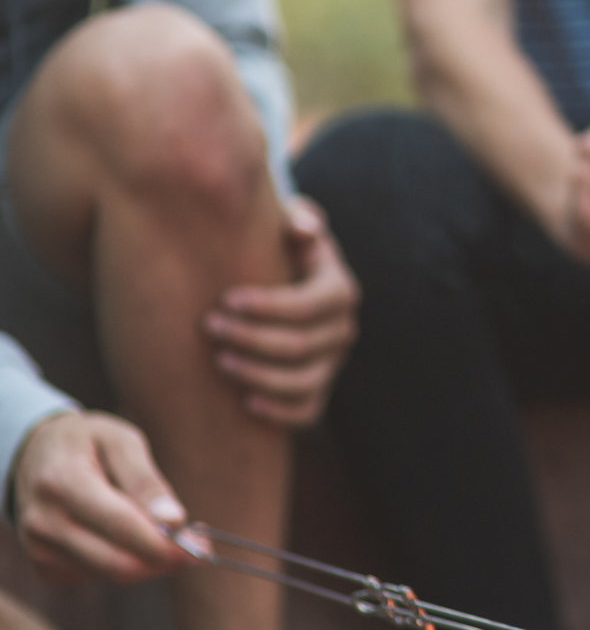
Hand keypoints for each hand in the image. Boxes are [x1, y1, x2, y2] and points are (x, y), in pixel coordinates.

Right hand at [12, 411, 202, 585]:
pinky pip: (101, 576)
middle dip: (166, 558)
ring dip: (151, 561)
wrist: (35, 456)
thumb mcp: (121, 442)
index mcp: (62, 484)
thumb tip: (175, 521)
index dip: (165, 542)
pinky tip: (133, 537)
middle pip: (119, 563)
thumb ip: (146, 482)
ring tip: (170, 533)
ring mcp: (40, 551)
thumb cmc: (87, 443)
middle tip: (199, 543)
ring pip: (114, 574)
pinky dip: (128, 562)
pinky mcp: (46, 569)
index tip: (202, 544)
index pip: (121, 527)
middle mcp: (44, 524)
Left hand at [206, 197, 358, 427]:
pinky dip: (278, 412)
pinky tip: (245, 403)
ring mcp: (332, 363)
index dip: (268, 305)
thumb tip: (302, 228)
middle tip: (207, 326)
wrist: (280, 284)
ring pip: (303, 382)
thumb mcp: (290, 226)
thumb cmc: (276, 249)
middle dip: (251, 338)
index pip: (309, 304)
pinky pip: (306, 410)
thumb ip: (297, 217)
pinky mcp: (317, 389)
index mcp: (340, 290)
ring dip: (258, 375)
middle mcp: (342, 330)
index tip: (225, 298)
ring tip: (218, 361)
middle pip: (301, 345)